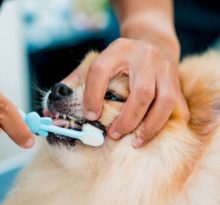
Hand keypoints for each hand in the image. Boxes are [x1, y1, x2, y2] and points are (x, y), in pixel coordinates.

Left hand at [64, 38, 188, 146]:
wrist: (151, 43)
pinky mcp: (175, 80)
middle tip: (113, 135)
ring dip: (149, 125)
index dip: (92, 96)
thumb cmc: (118, 60)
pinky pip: (176, 105)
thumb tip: (49, 110)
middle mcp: (143, 57)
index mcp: (117, 51)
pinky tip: (149, 135)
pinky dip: (164, 123)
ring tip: (134, 142)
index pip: (100, 71)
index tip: (89, 116)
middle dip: (127, 118)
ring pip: (163, 100)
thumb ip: (74, 83)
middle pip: (140, 91)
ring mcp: (163, 69)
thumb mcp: (96, 63)